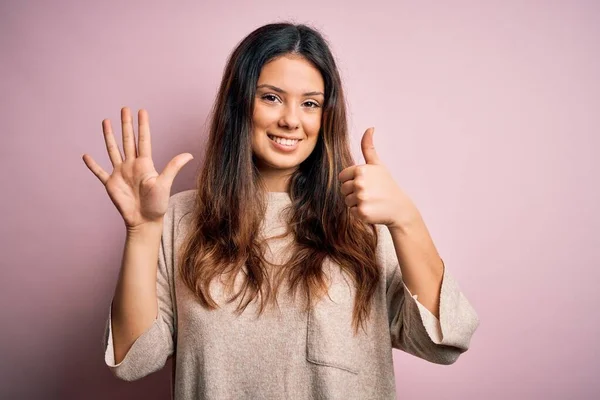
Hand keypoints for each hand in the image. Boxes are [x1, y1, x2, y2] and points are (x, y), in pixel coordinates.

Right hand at [82, 107, 193, 229]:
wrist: (145, 221)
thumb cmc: (157, 204)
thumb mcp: (165, 183)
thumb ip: (173, 167)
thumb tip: (190, 154)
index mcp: (145, 163)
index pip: (143, 139)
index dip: (142, 125)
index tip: (141, 111)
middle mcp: (132, 165)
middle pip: (127, 140)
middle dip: (126, 124)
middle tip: (124, 108)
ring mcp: (120, 173)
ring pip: (113, 150)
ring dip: (109, 136)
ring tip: (106, 121)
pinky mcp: (111, 184)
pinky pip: (99, 172)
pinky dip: (92, 165)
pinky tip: (86, 156)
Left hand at [338, 127, 421, 229]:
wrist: (399, 207)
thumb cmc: (387, 185)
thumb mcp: (378, 165)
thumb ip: (368, 147)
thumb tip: (370, 128)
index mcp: (361, 170)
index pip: (342, 177)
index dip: (352, 180)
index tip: (365, 183)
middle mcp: (360, 183)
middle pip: (343, 189)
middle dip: (353, 192)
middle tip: (370, 193)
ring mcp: (361, 198)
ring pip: (346, 200)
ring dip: (356, 202)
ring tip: (371, 201)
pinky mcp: (361, 212)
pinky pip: (351, 211)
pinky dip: (359, 212)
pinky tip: (372, 209)